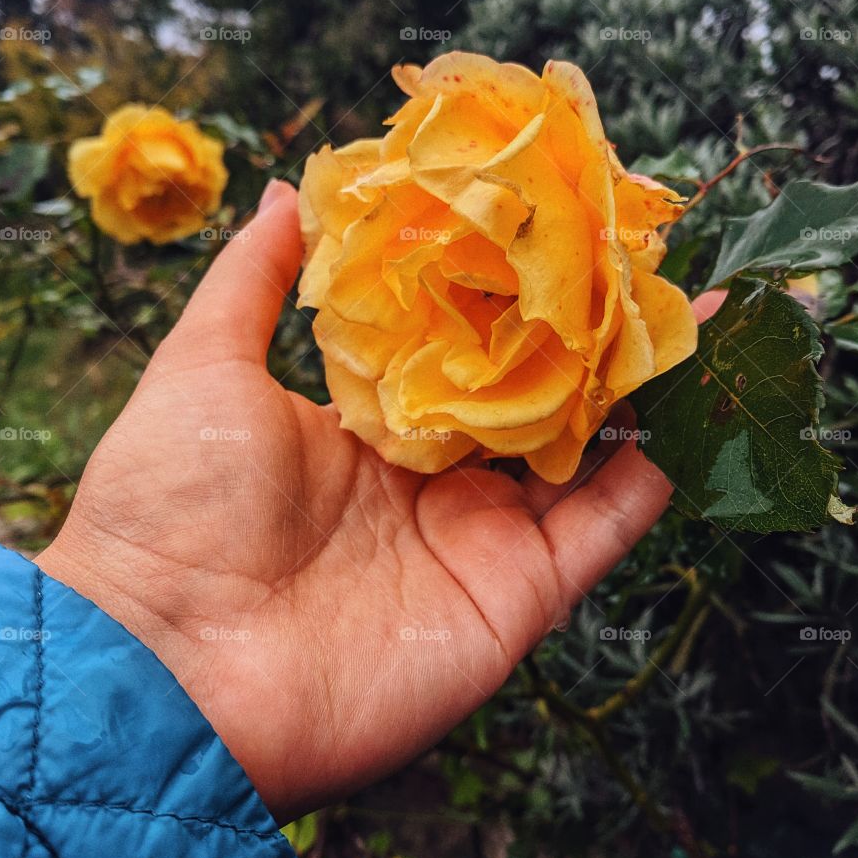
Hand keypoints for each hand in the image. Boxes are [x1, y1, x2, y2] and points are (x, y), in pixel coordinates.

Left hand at [36, 181, 719, 819]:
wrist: (168, 669)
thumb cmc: (167, 507)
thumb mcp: (201, 364)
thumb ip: (254, 279)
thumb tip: (286, 189)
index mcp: (369, 422)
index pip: (460, 341)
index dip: (506, 285)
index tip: (552, 217)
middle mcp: (433, 478)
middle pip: (535, 392)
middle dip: (588, 328)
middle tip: (643, 252)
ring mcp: (479, 536)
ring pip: (586, 450)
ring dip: (639, 385)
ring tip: (690, 308)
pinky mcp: (517, 596)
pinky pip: (605, 525)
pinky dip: (656, 466)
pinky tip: (690, 395)